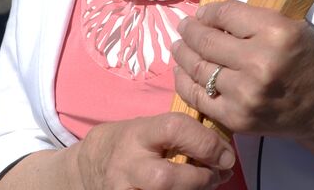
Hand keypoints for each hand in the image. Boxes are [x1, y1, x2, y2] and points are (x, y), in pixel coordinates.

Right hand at [75, 114, 235, 189]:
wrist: (87, 165)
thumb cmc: (130, 142)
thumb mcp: (149, 128)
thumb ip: (181, 135)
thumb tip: (224, 150)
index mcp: (139, 134)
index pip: (175, 129)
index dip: (206, 142)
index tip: (226, 154)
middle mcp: (127, 164)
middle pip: (165, 178)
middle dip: (199, 180)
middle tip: (217, 176)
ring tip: (206, 185)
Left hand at [172, 1, 313, 142]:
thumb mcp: (296, 27)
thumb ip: (258, 22)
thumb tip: (217, 16)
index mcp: (278, 33)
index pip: (228, 14)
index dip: (210, 11)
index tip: (204, 12)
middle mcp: (260, 63)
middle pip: (208, 41)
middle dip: (191, 31)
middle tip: (184, 26)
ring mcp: (247, 94)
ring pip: (199, 69)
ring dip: (183, 54)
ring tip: (178, 46)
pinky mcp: (239, 118)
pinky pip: (200, 98)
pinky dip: (185, 83)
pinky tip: (181, 71)